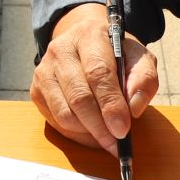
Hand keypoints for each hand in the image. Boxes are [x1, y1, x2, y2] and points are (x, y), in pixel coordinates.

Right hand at [31, 3, 158, 153]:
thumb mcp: (139, 58)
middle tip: (117, 144)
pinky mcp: (36, 89)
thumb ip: (144, 79)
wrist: (85, 43)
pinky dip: (76, 134)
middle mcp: (61, 50)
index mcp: (89, 35)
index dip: (111, 104)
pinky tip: (91, 133)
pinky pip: (55, 121)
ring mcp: (44, 70)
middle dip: (100, 127)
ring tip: (107, 138)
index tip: (123, 129)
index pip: (98, 73)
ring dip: (88, 133)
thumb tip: (133, 108)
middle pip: (79, 97)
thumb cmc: (115, 53)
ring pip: (65, 114)